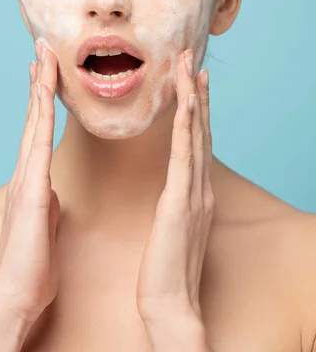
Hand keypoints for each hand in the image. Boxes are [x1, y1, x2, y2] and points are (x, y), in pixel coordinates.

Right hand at [0, 41, 60, 325]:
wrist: (16, 296)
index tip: (48, 73)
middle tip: (43, 50)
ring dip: (39, 88)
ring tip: (43, 56)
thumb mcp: (46, 225)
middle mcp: (26, 172)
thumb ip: (47, 204)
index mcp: (33, 180)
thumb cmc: (32, 265)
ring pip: (33, 122)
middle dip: (40, 82)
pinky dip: (40, 114)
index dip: (44, 100)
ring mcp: (26, 178)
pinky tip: (44, 92)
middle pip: (34, 117)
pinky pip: (38, 142)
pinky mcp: (31, 189)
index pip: (39, 131)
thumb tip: (51, 193)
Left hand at [136, 48, 213, 327]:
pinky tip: (186, 101)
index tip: (190, 82)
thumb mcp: (171, 226)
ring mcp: (194, 191)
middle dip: (197, 93)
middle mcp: (200, 186)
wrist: (169, 302)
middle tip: (192, 62)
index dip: (194, 109)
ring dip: (193, 98)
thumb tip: (172, 189)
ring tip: (189, 68)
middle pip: (200, 130)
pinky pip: (184, 152)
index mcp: (194, 191)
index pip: (194, 141)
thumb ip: (175, 202)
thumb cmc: (165, 267)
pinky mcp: (182, 199)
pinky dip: (187, 123)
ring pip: (195, 134)